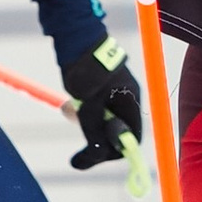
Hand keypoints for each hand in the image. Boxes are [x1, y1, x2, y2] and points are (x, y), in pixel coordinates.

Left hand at [61, 35, 143, 170]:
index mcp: (131, 103)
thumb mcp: (89, 110)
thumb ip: (93, 136)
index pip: (131, 139)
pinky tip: (70, 103)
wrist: (76, 39)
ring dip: (84, 121)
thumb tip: (86, 162)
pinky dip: (81, 111)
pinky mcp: (100, 88)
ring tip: (70, 109)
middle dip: (93, 134)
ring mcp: (114, 93)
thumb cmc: (86, 73)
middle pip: (114, 131)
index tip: (91, 155)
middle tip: (77, 126)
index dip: (113, 151)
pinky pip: (92, 109)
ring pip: (100, 120)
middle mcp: (126, 99)